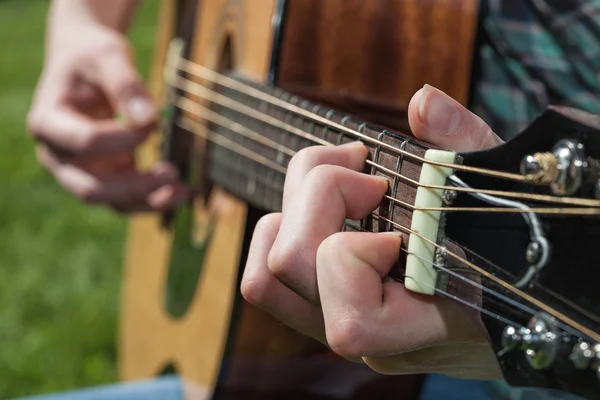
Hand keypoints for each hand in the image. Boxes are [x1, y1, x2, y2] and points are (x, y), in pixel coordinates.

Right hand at [27, 21, 185, 212]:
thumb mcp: (108, 55)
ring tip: (185, 191)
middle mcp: (58, 154)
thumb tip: (150, 119)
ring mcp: (80, 170)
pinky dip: (155, 198)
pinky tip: (186, 191)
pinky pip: (128, 197)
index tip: (155, 123)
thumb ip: (126, 85)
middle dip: (134, 186)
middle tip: (172, 173)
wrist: (86, 61)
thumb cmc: (93, 55)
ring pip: (112, 200)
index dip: (123, 138)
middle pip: (91, 187)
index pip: (85, 141)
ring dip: (148, 200)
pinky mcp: (105, 175)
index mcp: (48, 122)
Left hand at [241, 84, 504, 378]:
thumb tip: (422, 103)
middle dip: (320, 195)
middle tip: (366, 173)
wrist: (516, 301)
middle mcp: (373, 337)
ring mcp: (341, 323)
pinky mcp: (324, 306)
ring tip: (343, 181)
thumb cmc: (518, 249)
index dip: (357, 255)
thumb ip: (468, 147)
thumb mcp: (506, 190)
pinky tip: (326, 205)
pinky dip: (284, 226)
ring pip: (264, 276)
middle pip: (290, 268)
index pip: (349, 322)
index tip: (399, 222)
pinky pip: (268, 275)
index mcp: (427, 325)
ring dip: (292, 209)